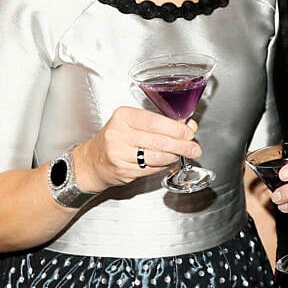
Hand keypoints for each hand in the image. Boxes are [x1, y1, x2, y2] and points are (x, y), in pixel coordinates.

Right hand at [73, 107, 199, 191]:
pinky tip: (168, 161)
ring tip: (183, 154)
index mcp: (123, 117)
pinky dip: (163, 165)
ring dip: (174, 156)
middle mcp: (118, 134)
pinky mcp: (123, 170)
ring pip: (157, 157)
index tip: (189, 132)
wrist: (93, 161)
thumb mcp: (133, 123)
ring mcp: (119, 154)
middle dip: (182, 145)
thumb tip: (189, 125)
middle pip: (158, 140)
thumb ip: (161, 123)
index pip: (154, 121)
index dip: (176, 128)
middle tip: (194, 148)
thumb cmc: (117, 138)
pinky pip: (150, 169)